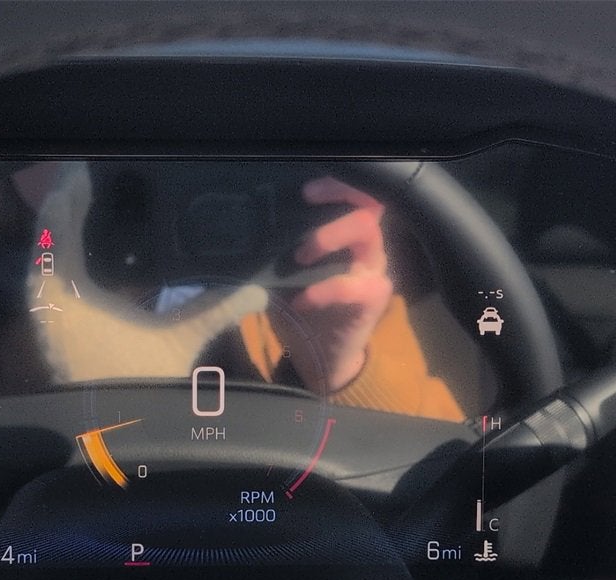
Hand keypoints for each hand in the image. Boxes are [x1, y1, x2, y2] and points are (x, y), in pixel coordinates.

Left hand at [274, 177, 392, 392]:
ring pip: (368, 232)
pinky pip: (352, 286)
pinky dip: (322, 290)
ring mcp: (372, 272)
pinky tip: (301, 300)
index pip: (357, 197)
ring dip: (328, 237)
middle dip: (334, 200)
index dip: (337, 185)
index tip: (306, 190)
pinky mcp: (372, 299)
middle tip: (303, 211)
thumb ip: (277, 252)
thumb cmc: (303, 309)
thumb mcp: (285, 276)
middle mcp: (366, 249)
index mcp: (347, 238)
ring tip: (300, 256)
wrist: (322, 357)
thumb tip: (242, 232)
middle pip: (366, 205)